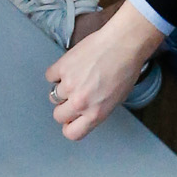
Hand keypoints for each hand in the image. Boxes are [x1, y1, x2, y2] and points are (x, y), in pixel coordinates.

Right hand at [45, 1, 165, 139]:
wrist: (123, 43)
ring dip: (62, 89)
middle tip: (73, 96)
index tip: (71, 120)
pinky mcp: (62, 67)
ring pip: (53, 96)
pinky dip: (58, 72)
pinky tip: (71, 66)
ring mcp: (69, 85)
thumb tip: (82, 113)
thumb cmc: (125, 70)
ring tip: (76, 77)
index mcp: (95, 114)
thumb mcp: (116, 100)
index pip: (71, 133)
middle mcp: (80, 103)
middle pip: (58, 115)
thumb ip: (96, 110)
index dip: (70, 126)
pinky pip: (51, 76)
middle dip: (64, 108)